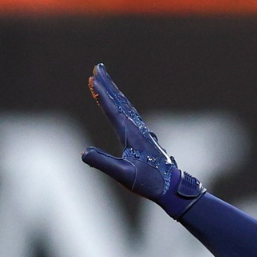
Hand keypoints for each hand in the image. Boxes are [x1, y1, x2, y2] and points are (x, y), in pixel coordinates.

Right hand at [80, 63, 203, 215]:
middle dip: (108, 84)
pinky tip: (122, 106)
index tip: (92, 80)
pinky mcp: (145, 138)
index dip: (102, 95)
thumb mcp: (123, 175)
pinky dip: (123, 105)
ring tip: (105, 80)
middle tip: (98, 67)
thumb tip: (83, 153)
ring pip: (127, 106)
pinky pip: (131, 115)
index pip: (113, 111)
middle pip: (121, 102)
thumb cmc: (150, 183)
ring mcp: (143, 133)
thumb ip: (104, 163)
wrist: (173, 189)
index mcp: (131, 135)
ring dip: (115, 92)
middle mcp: (138, 130)